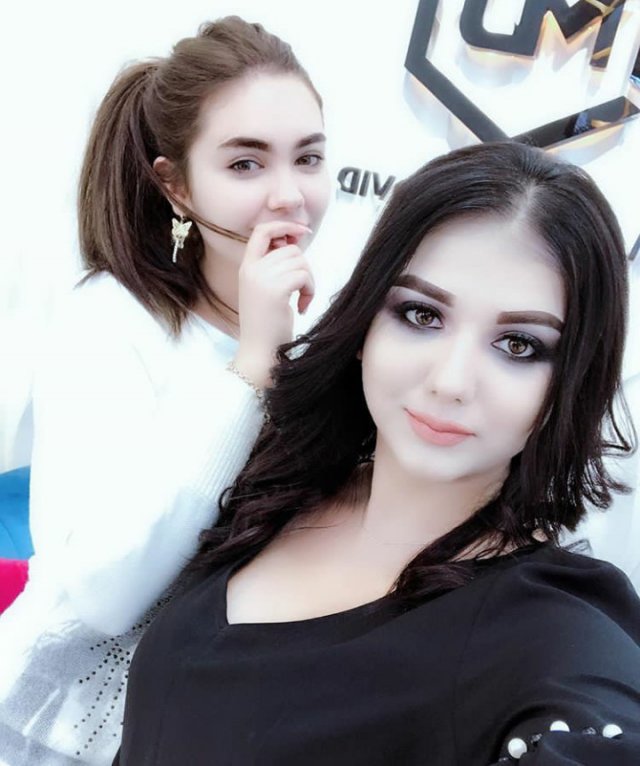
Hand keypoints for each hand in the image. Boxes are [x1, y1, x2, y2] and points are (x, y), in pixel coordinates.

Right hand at [233, 221, 314, 388]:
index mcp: (246, 268)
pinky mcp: (275, 290)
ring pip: (301, 261)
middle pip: (291, 249)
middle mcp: (251, 270)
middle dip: (304, 268)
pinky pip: (304, 275)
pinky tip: (303, 307)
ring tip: (302, 300)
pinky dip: (310, 290)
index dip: (284, 225)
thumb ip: (275, 268)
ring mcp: (261, 279)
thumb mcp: (266, 291)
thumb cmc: (267, 327)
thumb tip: (296, 241)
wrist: (259, 354)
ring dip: (309, 281)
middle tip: (302, 292)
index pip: (262, 231)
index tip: (302, 231)